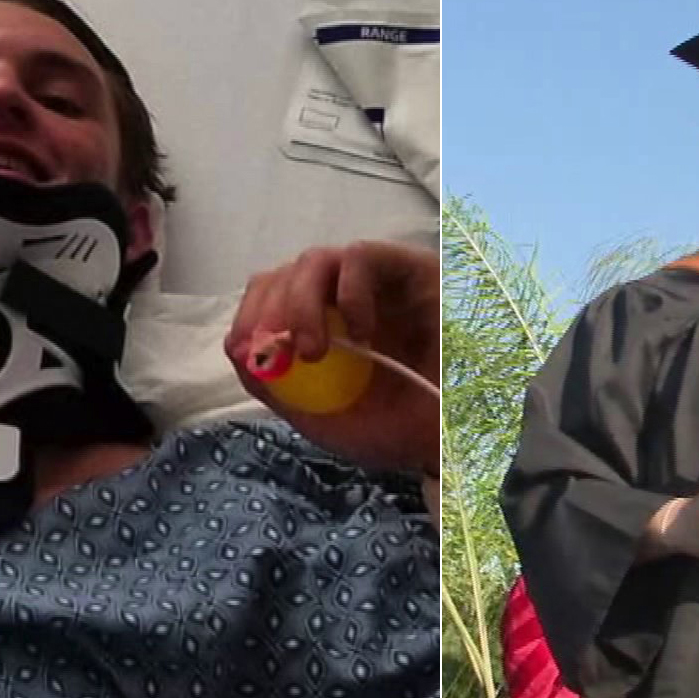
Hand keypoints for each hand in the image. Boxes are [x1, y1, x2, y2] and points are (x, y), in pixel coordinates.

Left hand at [225, 241, 437, 475]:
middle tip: (278, 354)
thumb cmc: (396, 429)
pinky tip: (361, 333)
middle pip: (283, 273)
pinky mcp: (409, 271)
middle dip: (268, 311)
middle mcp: (343, 299)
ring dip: (300, 302)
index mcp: (320, 327)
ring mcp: (376, 284)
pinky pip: (362, 257)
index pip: (269, 295)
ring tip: (314, 351)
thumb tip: (242, 353)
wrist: (456, 441)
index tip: (244, 350)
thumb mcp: (324, 419)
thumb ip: (279, 388)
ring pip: (315, 260)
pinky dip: (349, 291)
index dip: (249, 315)